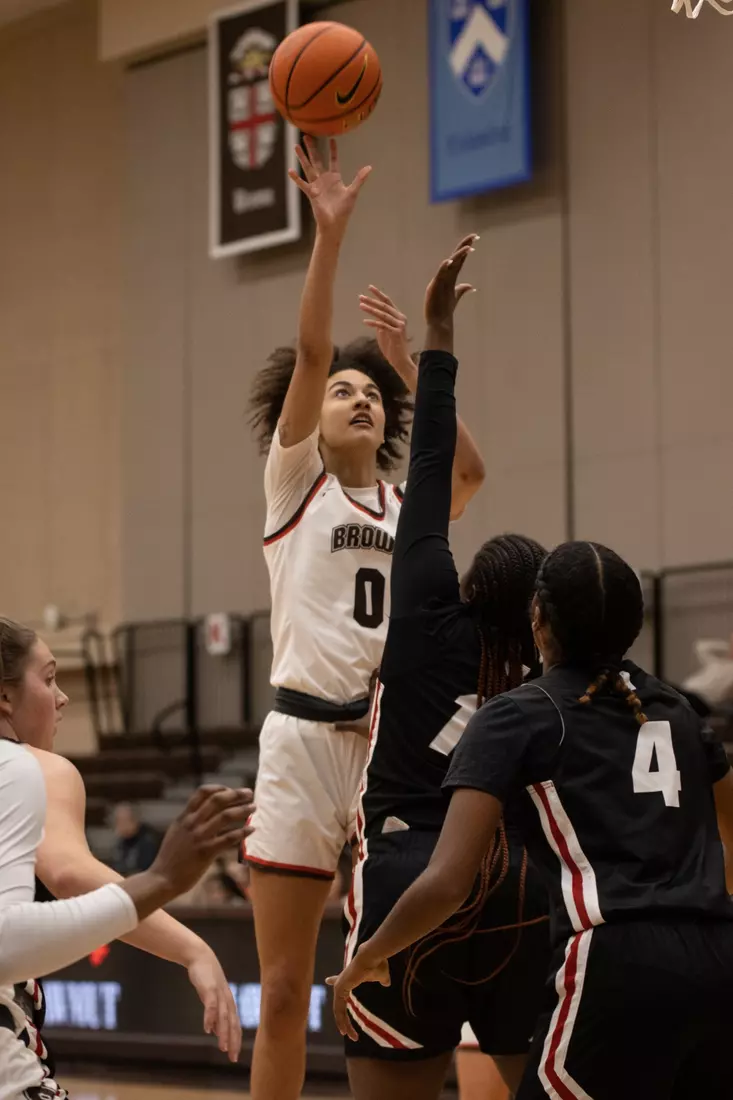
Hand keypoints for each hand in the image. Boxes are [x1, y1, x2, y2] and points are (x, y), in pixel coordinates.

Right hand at [148, 786, 254, 898]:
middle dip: (236, 794)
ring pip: (226, 816)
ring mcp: (199, 837)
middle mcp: (192, 823)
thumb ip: (190, 820)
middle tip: (249, 793)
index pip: (202, 792)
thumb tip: (206, 811)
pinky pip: (229, 838)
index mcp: (184, 817)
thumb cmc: (170, 858)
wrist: (162, 879)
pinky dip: (242, 832)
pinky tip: (251, 830)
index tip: (231, 790)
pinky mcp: (206, 852)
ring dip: (243, 810)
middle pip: (217, 800)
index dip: (219, 788)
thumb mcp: (176, 832)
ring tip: (254, 808)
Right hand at [187, 944, 241, 1062]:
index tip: (235, 1056)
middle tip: (232, 1057)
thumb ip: (216, 1013)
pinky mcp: (209, 987)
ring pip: (224, 1016)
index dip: (236, 1040)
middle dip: (233, 1041)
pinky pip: (211, 1004)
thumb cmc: (208, 979)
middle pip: (232, 1023)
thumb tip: (217, 1031)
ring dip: (224, 1033)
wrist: (201, 957)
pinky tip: (208, 1029)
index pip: (235, 1025)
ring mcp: (219, 993)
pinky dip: (211, 1017)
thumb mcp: (212, 998)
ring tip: (222, 1047)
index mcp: (229, 1003)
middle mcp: (227, 999)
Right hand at [289, 136, 370, 235]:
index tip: (331, 138)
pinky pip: (302, 184)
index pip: (333, 160)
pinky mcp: (311, 193)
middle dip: (312, 148)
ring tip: (296, 146)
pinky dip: (296, 178)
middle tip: (306, 135)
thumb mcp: (353, 192)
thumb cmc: (344, 210)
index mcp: (335, 178)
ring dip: (302, 157)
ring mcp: (316, 185)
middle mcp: (324, 179)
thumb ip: (359, 179)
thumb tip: (369, 168)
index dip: (333, 150)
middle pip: (317, 160)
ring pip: (308, 168)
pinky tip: (290, 171)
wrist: (335, 223)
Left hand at [326, 946, 390, 1040]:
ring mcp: (339, 986)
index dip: (334, 980)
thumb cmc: (377, 964)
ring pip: (338, 1011)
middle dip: (343, 1020)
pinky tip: (344, 1031)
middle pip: (339, 1005)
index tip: (328, 979)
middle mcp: (342, 981)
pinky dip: (341, 1021)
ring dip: (344, 1024)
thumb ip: (382, 979)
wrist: (372, 956)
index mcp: (350, 977)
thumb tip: (386, 983)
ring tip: (351, 1036)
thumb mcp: (381, 975)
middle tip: (346, 1033)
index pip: (339, 979)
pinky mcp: (339, 990)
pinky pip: (338, 1010)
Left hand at [358, 286, 412, 371]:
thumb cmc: (391, 347)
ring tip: (361, 305)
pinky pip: (383, 326)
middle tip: (361, 296)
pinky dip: (373, 323)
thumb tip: (373, 317)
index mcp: (398, 316)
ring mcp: (400, 325)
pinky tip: (364, 321)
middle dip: (372, 300)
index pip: (388, 302)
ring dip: (371, 309)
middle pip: (384, 306)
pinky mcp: (397, 333)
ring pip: (383, 314)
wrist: (399, 361)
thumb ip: (381, 323)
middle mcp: (401, 318)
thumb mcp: (384, 332)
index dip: (378, 294)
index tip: (369, 287)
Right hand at [424, 234, 478, 336]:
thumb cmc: (444, 310)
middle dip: (464, 246)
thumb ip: (461, 289)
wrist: (438, 322)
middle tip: (474, 236)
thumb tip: (471, 286)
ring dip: (459, 255)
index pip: (460, 259)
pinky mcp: (435, 286)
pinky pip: (440, 274)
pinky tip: (450, 261)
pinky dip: (444, 267)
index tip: (475, 238)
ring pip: (450, 264)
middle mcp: (445, 275)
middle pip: (456, 257)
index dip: (466, 249)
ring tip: (469, 248)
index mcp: (450, 277)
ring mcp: (440, 280)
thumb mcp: (455, 297)